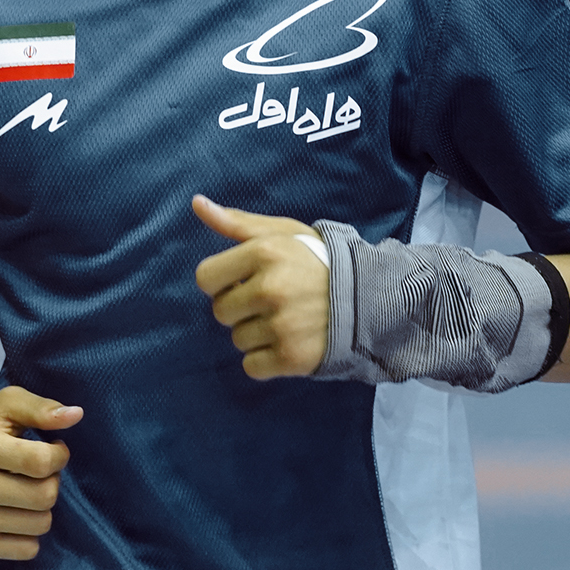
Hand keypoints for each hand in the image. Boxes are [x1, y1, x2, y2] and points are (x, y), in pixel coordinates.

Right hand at [0, 385, 81, 561]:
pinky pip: (26, 550)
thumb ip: (40, 407)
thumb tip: (76, 415)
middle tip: (35, 470)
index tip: (52, 448)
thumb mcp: (3, 406)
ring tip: (22, 489)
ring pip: (39, 525)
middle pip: (44, 496)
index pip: (41, 462)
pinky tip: (11, 511)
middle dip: (50, 481)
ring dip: (40, 507)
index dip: (58, 455)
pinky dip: (27, 532)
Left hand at [193, 194, 329, 378]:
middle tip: (270, 301)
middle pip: (220, 311)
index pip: (205, 278)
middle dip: (239, 308)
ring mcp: (282, 325)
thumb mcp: (282, 233)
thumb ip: (236, 222)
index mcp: (264, 253)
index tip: (241, 281)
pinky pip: (251, 366)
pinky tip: (288, 342)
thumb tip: (196, 203)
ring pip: (237, 339)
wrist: (373, 299)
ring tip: (285, 319)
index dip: (220, 281)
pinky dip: (265, 360)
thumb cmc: (319, 262)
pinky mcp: (293, 357)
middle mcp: (270, 289)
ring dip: (255, 334)